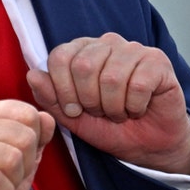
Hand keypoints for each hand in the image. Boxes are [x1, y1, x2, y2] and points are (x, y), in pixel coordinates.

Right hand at [0, 100, 55, 189]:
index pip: (28, 114)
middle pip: (24, 137)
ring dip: (12, 182)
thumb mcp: (23, 159)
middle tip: (4, 178)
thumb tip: (47, 119)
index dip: (33, 144)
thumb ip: (36, 136)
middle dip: (23, 166)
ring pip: (12, 159)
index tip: (14, 159)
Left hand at [26, 32, 189, 174]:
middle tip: (101, 112)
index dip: (63, 90)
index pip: (60, 57)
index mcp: (83, 50)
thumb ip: (51, 98)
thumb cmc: (112, 128)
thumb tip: (32, 75)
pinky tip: (139, 109)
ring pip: (111, 77)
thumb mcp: (74, 119)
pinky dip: (134, 107)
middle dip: (89, 101)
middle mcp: (107, 43)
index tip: (74, 110)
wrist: (149, 146)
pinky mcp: (158, 62)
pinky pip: (138, 84)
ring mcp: (134, 49)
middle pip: (84, 66)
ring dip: (114, 107)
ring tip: (120, 112)